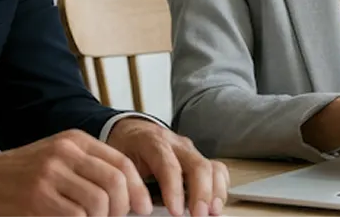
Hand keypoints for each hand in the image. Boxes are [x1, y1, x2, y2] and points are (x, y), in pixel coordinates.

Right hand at [0, 129, 148, 216]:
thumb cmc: (20, 174)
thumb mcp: (57, 158)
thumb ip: (89, 169)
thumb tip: (126, 195)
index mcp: (74, 140)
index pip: (121, 163)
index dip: (137, 189)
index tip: (142, 208)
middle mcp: (65, 152)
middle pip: (115, 183)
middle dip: (122, 208)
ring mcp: (51, 174)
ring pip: (99, 203)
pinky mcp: (38, 198)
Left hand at [106, 117, 229, 216]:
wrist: (132, 132)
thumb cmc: (125, 149)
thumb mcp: (119, 162)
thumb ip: (129, 182)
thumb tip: (138, 207)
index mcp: (152, 141)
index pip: (168, 164)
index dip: (174, 189)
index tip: (176, 212)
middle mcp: (176, 144)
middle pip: (197, 165)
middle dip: (201, 193)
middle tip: (199, 215)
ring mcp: (190, 151)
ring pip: (211, 167)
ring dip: (215, 193)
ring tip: (212, 213)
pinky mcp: (199, 159)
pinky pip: (217, 170)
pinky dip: (220, 188)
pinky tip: (215, 205)